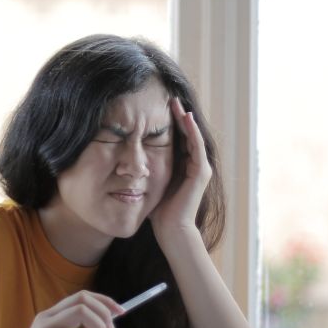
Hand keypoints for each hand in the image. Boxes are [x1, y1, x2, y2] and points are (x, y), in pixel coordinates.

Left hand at [149, 97, 211, 241]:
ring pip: (193, 136)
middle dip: (177, 116)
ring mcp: (200, 168)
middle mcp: (194, 164)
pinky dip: (191, 131)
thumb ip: (145, 170)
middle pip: (186, 134)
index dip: (169, 123)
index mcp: (182, 166)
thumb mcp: (150, 182)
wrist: (171, 229)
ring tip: (176, 102)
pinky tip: (185, 117)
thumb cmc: (159, 211)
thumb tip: (125, 159)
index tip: (158, 107)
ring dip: (185, 118)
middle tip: (169, 98)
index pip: (177, 138)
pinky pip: (196, 146)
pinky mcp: (201, 172)